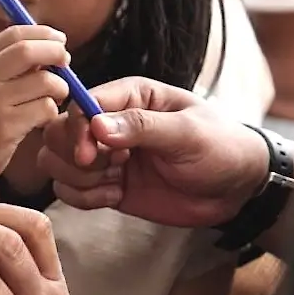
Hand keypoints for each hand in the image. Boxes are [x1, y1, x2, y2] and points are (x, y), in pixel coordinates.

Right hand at [0, 25, 71, 177]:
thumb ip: (15, 62)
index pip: (14, 35)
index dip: (43, 33)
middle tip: (66, 61)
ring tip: (54, 96)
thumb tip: (54, 45)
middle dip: (55, 52)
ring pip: (45, 81)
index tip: (59, 39)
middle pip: (27, 51)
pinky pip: (46, 109)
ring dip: (59, 88)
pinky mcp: (8, 127)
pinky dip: (51, 111)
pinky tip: (40, 118)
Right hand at [38, 79, 269, 227]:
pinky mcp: (105, 184)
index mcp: (131, 96)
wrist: (236, 189)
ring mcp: (106, 155)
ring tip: (112, 183)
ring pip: (56, 162)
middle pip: (57, 132)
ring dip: (77, 179)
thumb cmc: (220, 148)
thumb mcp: (188, 133)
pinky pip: (69, 189)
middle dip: (73, 157)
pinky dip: (83, 198)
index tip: (91, 155)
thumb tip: (97, 125)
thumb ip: (143, 127)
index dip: (77, 130)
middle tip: (105, 169)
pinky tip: (113, 197)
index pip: (81, 104)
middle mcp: (111, 122)